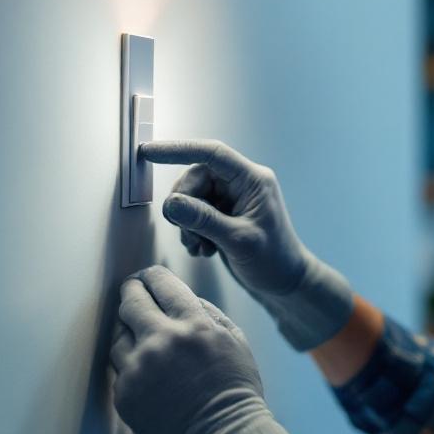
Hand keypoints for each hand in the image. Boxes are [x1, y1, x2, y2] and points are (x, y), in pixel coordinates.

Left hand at [111, 265, 307, 433]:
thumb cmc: (234, 389)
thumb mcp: (234, 340)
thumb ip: (207, 312)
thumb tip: (179, 295)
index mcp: (193, 324)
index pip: (160, 282)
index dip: (152, 275)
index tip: (149, 277)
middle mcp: (162, 341)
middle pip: (130, 301)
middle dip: (131, 290)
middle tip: (133, 290)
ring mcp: (139, 368)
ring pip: (118, 334)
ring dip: (128, 330)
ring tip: (140, 334)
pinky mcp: (125, 394)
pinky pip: (119, 367)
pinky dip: (130, 363)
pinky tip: (145, 368)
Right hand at [138, 140, 353, 350]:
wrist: (284, 284)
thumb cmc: (274, 261)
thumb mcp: (238, 240)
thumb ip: (204, 220)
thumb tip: (171, 202)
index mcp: (253, 180)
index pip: (211, 153)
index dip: (178, 150)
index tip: (149, 152)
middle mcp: (241, 184)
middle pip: (195, 179)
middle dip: (184, 206)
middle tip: (188, 234)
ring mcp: (231, 199)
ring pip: (191, 197)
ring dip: (187, 223)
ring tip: (199, 247)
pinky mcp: (223, 215)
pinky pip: (194, 212)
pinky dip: (192, 231)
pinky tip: (204, 249)